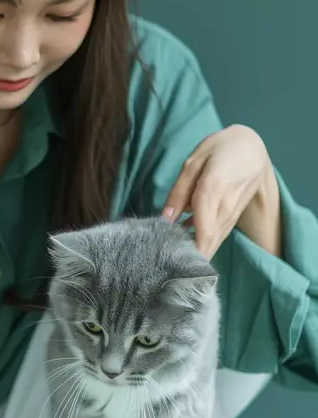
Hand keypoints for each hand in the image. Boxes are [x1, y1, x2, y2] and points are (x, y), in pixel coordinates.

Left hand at [161, 124, 270, 258]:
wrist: (253, 148)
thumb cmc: (219, 150)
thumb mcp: (193, 162)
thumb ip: (178, 192)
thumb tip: (165, 219)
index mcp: (213, 189)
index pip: (204, 230)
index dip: (192, 252)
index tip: (173, 266)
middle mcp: (226, 206)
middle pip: (209, 242)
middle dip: (190, 258)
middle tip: (165, 268)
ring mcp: (232, 214)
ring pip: (214, 242)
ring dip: (196, 253)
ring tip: (170, 259)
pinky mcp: (233, 217)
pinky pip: (217, 235)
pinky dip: (202, 243)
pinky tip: (184, 244)